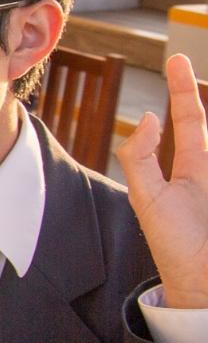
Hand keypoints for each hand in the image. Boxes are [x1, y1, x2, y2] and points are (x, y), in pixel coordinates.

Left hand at [119, 53, 207, 307]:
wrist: (200, 284)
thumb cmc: (173, 242)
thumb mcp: (148, 196)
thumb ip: (141, 156)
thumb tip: (148, 117)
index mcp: (192, 167)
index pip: (190, 119)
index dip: (184, 90)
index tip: (177, 59)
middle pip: (207, 127)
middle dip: (198, 97)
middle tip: (185, 59)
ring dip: (202, 125)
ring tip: (191, 133)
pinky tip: (202, 167)